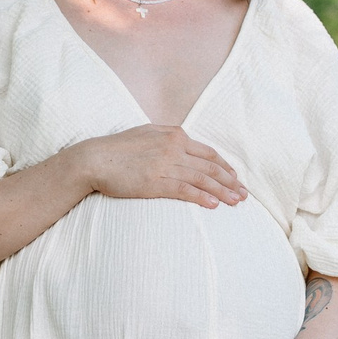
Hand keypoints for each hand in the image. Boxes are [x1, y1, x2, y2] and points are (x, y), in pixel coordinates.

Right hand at [77, 126, 245, 210]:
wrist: (94, 159)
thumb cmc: (117, 148)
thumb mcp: (146, 133)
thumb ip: (166, 137)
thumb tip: (182, 141)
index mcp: (174, 135)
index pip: (208, 153)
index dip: (225, 167)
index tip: (235, 178)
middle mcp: (174, 148)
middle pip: (211, 166)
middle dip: (230, 181)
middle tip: (244, 194)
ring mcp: (165, 164)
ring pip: (203, 179)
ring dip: (223, 191)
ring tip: (236, 202)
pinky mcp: (155, 182)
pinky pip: (185, 190)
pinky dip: (202, 197)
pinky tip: (214, 205)